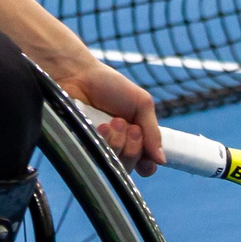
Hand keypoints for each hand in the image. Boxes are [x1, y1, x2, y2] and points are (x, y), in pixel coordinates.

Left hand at [58, 60, 163, 176]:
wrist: (78, 75)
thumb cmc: (109, 85)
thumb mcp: (141, 103)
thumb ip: (153, 131)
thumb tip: (162, 160)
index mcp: (133, 137)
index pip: (144, 164)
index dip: (147, 166)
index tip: (147, 161)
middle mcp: (116, 146)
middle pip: (130, 166)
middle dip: (133, 148)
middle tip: (130, 127)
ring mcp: (98, 147)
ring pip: (114, 164)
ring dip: (118, 143)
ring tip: (113, 122)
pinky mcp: (82, 147)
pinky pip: (95, 158)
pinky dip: (103, 142)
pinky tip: (100, 126)